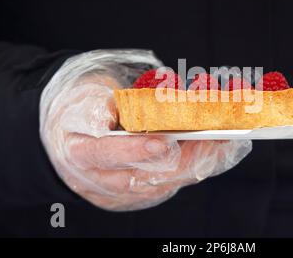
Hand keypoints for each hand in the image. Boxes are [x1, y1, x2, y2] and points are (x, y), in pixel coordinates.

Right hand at [40, 50, 251, 210]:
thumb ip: (97, 104)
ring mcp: (120, 192)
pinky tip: (214, 150)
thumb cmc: (78, 113)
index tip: (165, 141)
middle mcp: (100, 180)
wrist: (69, 140)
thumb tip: (124, 112)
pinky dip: (194, 168)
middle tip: (214, 136)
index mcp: (79, 152)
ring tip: (223, 139)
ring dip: (197, 163)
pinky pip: (170, 185)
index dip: (135, 150)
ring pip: (163, 184)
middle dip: (184, 158)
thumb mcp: (80, 98)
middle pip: (145, 177)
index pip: (105, 155)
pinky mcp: (138, 194)